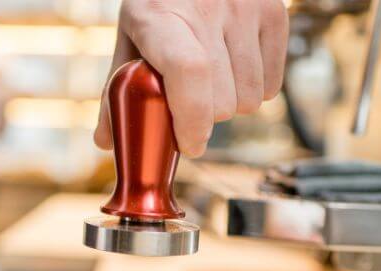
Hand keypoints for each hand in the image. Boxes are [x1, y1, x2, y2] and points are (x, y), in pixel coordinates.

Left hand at [96, 0, 288, 156]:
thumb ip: (118, 89)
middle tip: (191, 101)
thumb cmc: (160, 6)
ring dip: (232, 104)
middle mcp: (207, 8)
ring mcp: (246, 8)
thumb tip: (106, 143)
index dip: (192, 120)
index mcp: (160, 15)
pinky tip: (236, 69)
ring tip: (213, 81)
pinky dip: (256, 90)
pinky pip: (274, 87)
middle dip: (206, 117)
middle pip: (223, 102)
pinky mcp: (274, 13)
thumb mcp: (131, 35)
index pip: (189, 72)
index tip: (189, 145)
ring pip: (251, 100)